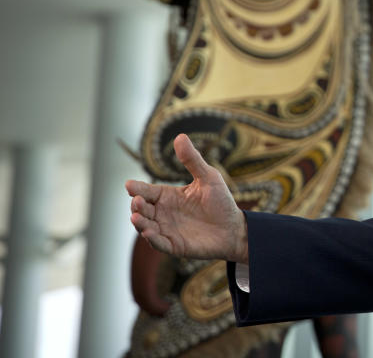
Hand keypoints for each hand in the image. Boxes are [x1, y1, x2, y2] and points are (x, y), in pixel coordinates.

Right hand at [125, 134, 248, 262]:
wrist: (234, 228)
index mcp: (168, 196)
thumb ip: (193, 160)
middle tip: (138, 201)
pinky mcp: (175, 246)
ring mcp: (167, 230)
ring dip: (139, 223)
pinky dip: (152, 239)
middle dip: (137, 205)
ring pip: (145, 226)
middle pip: (142, 209)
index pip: (147, 191)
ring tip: (136, 216)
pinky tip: (148, 232)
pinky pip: (159, 243)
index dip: (137, 188)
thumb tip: (180, 136)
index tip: (129, 185)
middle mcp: (163, 213)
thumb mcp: (208, 177)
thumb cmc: (220, 202)